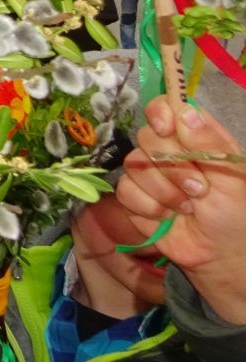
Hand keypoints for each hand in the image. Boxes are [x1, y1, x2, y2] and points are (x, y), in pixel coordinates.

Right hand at [118, 96, 245, 321]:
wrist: (221, 255)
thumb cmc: (235, 212)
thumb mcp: (232, 176)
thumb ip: (208, 142)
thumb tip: (183, 109)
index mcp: (192, 136)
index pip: (163, 107)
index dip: (159, 114)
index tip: (166, 129)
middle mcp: (166, 149)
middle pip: (145, 136)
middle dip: (171, 167)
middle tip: (198, 189)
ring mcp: (147, 172)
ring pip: (133, 166)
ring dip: (163, 192)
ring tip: (187, 208)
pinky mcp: (133, 197)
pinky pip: (126, 191)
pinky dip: (149, 207)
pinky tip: (167, 217)